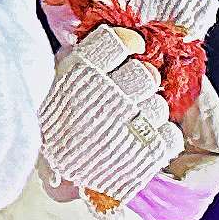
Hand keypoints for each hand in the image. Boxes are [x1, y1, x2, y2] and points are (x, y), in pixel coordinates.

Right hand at [36, 22, 191, 206]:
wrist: (51, 176)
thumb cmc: (47, 128)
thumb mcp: (51, 84)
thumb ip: (72, 62)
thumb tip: (104, 43)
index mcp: (81, 74)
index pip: (117, 43)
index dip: (128, 43)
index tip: (132, 47)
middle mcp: (109, 96)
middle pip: (144, 74)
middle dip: (140, 80)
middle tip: (128, 90)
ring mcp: (131, 125)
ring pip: (159, 104)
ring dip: (148, 109)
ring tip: (131, 119)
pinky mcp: (147, 153)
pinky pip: (171, 134)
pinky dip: (162, 134)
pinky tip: (143, 135)